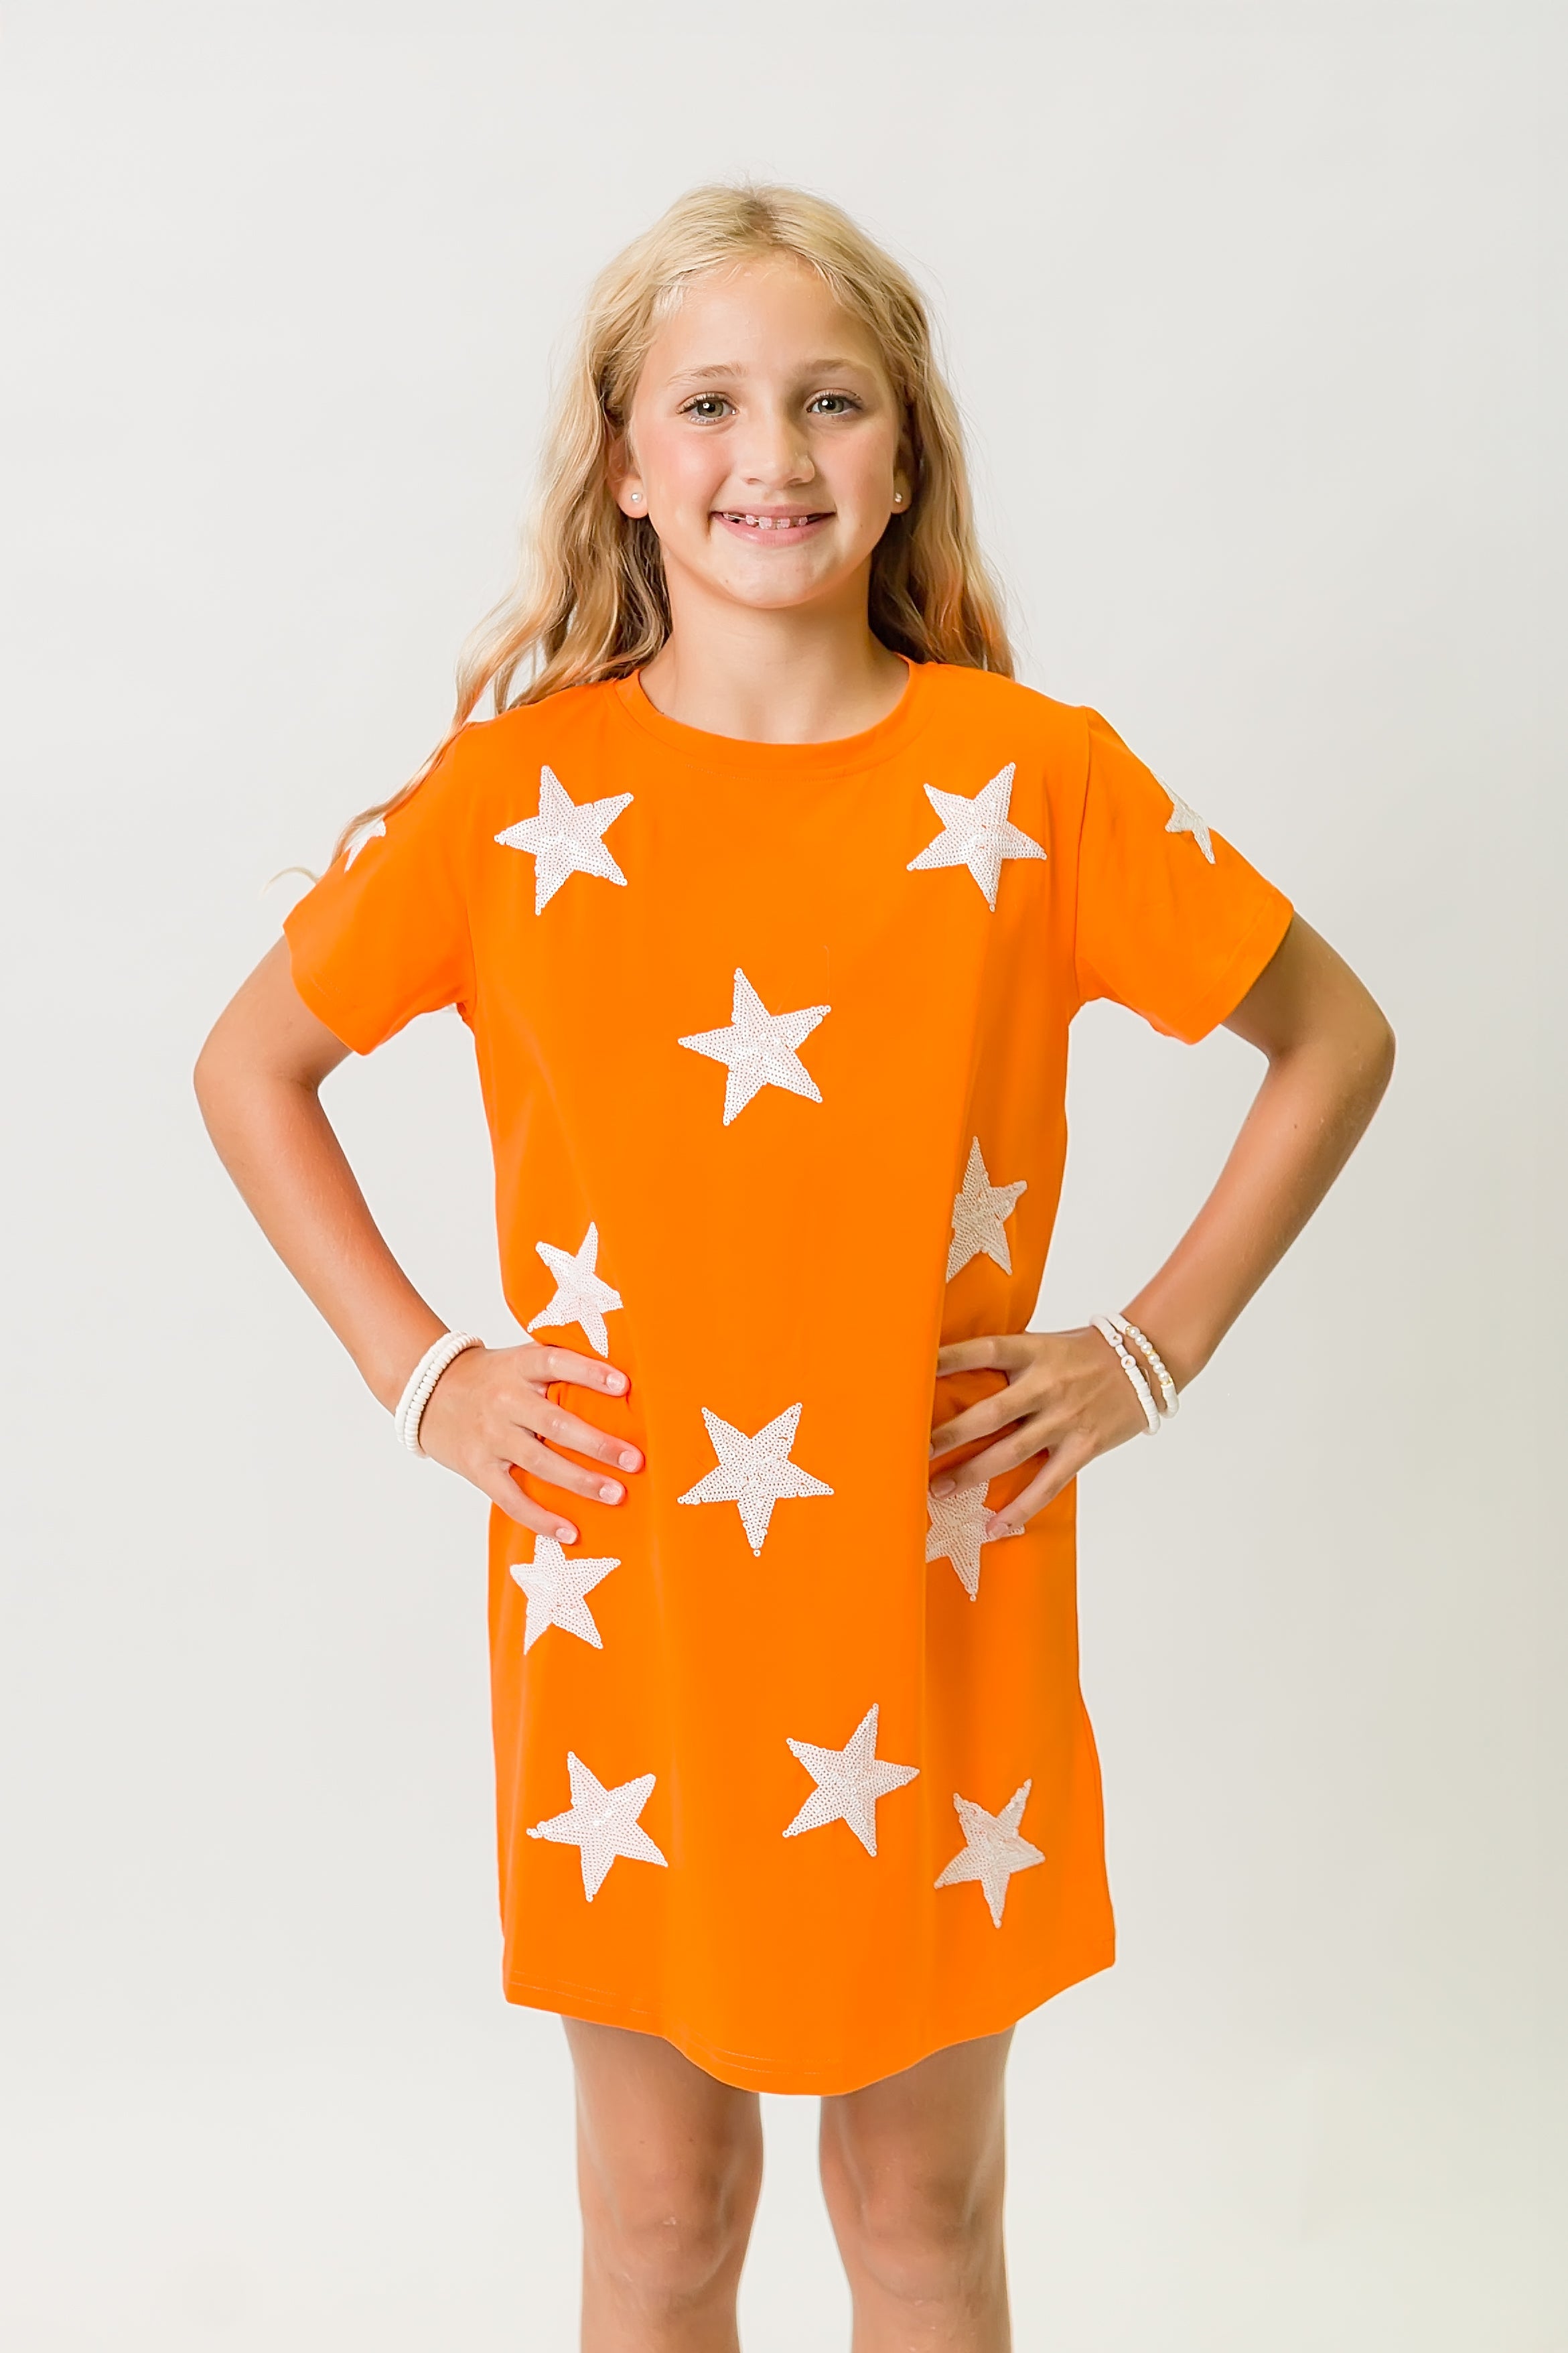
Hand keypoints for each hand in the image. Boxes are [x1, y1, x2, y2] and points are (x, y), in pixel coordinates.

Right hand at [416, 1341, 642, 1543]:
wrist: (429, 1391)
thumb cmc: (493, 1377)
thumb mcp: (521, 1359)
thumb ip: (560, 1366)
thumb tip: (625, 1381)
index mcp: (519, 1367)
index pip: (555, 1363)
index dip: (589, 1372)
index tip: (624, 1385)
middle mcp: (505, 1401)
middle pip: (555, 1423)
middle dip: (598, 1444)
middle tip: (634, 1461)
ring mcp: (491, 1437)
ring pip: (540, 1463)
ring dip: (580, 1481)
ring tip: (616, 1494)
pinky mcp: (479, 1468)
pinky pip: (512, 1499)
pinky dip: (540, 1519)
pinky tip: (570, 1532)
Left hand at [929, 1325, 1150, 1537]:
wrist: (1147, 1362)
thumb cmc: (1086, 1352)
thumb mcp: (1045, 1344)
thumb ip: (1009, 1360)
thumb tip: (952, 1374)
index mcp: (1035, 1351)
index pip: (984, 1350)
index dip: (948, 1359)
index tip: (913, 1371)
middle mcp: (1048, 1384)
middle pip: (991, 1412)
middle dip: (950, 1434)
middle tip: (914, 1451)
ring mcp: (1066, 1418)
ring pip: (1011, 1452)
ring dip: (972, 1474)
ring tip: (937, 1490)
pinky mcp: (1083, 1447)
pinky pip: (1047, 1484)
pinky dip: (1020, 1509)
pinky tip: (994, 1527)